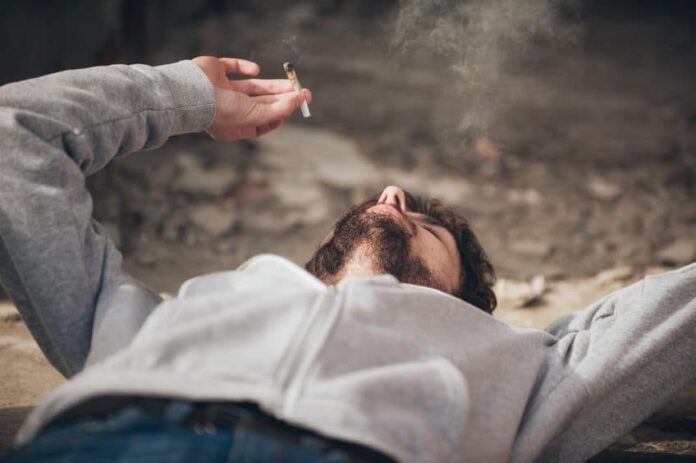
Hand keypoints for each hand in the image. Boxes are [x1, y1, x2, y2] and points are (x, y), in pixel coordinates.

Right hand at [192, 56, 311, 140]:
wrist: (191, 93)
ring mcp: (220, 90)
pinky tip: (256, 70)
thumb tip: (301, 100)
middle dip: (281, 98)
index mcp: (234, 126)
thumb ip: (280, 109)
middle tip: (302, 91)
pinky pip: (233, 67)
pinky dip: (245, 67)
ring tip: (292, 82)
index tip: (296, 106)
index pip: (263, 122)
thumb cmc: (222, 112)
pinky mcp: (215, 71)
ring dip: (272, 85)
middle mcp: (228, 109)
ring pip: (252, 87)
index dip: (280, 115)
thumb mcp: (256, 115)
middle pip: (261, 104)